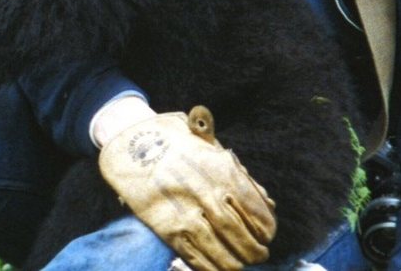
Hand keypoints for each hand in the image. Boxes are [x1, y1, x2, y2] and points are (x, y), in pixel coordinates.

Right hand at [99, 105, 276, 270]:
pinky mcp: (166, 227)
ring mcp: (185, 212)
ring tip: (241, 265)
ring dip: (235, 263)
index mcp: (222, 171)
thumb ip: (240, 175)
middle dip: (253, 249)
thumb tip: (267, 202)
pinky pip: (193, 255)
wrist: (132, 142)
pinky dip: (209, 267)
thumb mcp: (212, 148)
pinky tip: (218, 269)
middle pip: (240, 234)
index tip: (268, 235)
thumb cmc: (177, 143)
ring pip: (219, 250)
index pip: (255, 210)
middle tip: (259, 255)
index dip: (266, 228)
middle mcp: (207, 193)